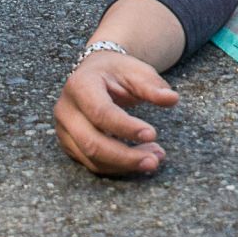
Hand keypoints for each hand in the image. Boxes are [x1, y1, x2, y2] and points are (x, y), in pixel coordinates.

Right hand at [54, 51, 178, 175]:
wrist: (95, 72)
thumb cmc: (117, 71)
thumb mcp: (136, 70)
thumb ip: (152, 86)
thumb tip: (172, 99)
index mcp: (80, 86)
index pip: (100, 112)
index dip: (126, 127)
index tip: (153, 134)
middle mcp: (66, 110)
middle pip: (92, 142)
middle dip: (125, 156)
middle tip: (155, 160)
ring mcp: (64, 130)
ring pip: (91, 158)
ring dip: (124, 164)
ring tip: (154, 159)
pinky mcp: (70, 144)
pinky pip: (91, 162)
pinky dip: (117, 166)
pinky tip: (140, 158)